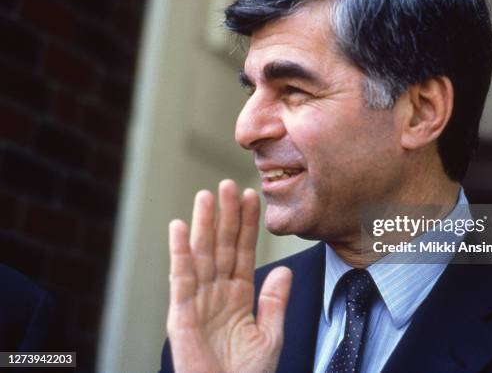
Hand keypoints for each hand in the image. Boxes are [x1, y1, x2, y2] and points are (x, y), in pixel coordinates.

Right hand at [167, 180, 291, 372]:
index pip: (243, 250)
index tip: (253, 197)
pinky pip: (181, 278)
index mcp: (238, 294)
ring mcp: (198, 300)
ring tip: (207, 195)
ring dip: (204, 224)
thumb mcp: (269, 335)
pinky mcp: (180, 313)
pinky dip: (180, 253)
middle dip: (226, 216)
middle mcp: (217, 291)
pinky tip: (181, 227)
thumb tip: (284, 268)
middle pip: (222, 245)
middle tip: (229, 184)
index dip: (247, 224)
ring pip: (202, 254)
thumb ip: (275, 301)